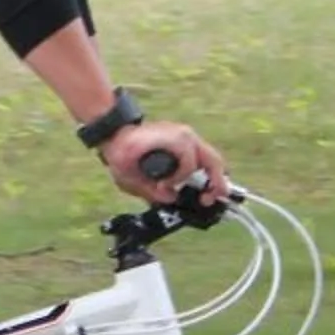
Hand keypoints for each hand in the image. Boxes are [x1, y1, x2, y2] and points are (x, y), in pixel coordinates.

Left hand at [101, 120, 227, 204]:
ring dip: (214, 178)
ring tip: (208, 196)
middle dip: (216, 182)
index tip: (166, 188)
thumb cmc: (121, 152)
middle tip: (209, 200)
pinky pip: (204, 158)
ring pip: (212, 159)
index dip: (180, 179)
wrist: (117, 134)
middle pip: (213, 159)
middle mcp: (184, 135)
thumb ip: (149, 191)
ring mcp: (188, 136)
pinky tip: (202, 186)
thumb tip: (172, 199)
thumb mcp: (128, 176)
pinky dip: (206, 172)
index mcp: (171, 140)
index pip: (189, 163)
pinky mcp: (186, 141)